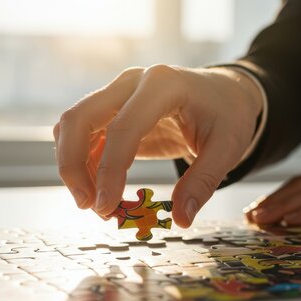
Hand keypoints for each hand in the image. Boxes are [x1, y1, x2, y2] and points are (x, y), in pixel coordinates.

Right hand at [54, 65, 262, 227]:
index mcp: (163, 85)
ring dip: (74, 167)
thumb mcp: (227, 148)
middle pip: (79, 118)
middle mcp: (132, 82)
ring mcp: (119, 92)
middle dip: (73, 166)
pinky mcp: (113, 108)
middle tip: (89, 207)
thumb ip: (203, 183)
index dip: (109, 171)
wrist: (226, 93)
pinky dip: (84, 163)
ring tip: (96, 204)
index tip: (106, 207)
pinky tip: (100, 189)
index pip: (123, 128)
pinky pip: (85, 133)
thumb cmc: (228, 115)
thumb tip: (181, 219)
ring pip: (73, 125)